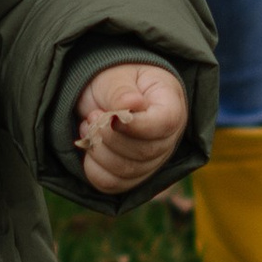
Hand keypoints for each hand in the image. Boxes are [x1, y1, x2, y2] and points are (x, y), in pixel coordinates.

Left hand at [75, 60, 186, 196]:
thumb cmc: (116, 81)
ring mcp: (152, 162)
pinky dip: (93, 168)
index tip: (111, 116)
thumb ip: (121, 90)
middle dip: (109, 137)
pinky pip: (112, 184)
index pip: (164, 124)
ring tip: (90, 127)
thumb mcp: (116, 76)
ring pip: (126, 172)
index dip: (136, 126)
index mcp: (171, 106)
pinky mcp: (132, 177)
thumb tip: (131, 103)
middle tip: (93, 115)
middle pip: (144, 153)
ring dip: (98, 151)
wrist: (106, 95)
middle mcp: (168, 139)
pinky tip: (90, 146)